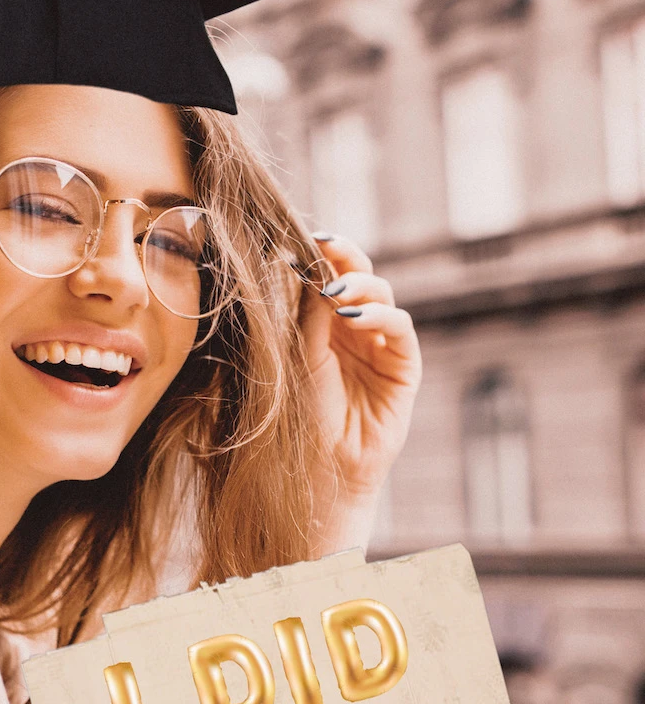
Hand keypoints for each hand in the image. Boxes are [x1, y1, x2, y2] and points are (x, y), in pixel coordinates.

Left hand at [300, 233, 421, 514]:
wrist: (322, 466)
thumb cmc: (304, 416)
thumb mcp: (299, 357)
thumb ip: (307, 316)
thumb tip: (308, 268)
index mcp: (324, 323)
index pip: (329, 276)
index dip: (322, 254)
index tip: (305, 237)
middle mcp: (356, 328)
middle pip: (360, 276)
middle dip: (346, 255)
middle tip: (326, 245)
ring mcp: (382, 345)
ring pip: (383, 295)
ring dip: (361, 285)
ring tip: (336, 291)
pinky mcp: (404, 366)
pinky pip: (401, 329)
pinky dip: (381, 316)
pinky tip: (357, 317)